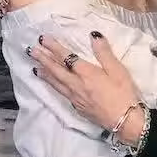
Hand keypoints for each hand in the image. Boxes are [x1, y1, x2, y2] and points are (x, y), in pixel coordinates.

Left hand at [29, 32, 144, 144]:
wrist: (125, 121)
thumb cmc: (124, 94)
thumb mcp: (118, 70)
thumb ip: (104, 52)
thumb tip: (93, 35)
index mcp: (86, 73)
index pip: (66, 57)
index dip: (53, 47)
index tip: (42, 39)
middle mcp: (76, 85)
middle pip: (56, 70)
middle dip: (43, 59)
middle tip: (31, 51)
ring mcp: (75, 98)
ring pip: (56, 83)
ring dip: (45, 74)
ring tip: (34, 68)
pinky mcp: (78, 107)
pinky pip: (61, 94)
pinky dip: (53, 86)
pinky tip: (52, 86)